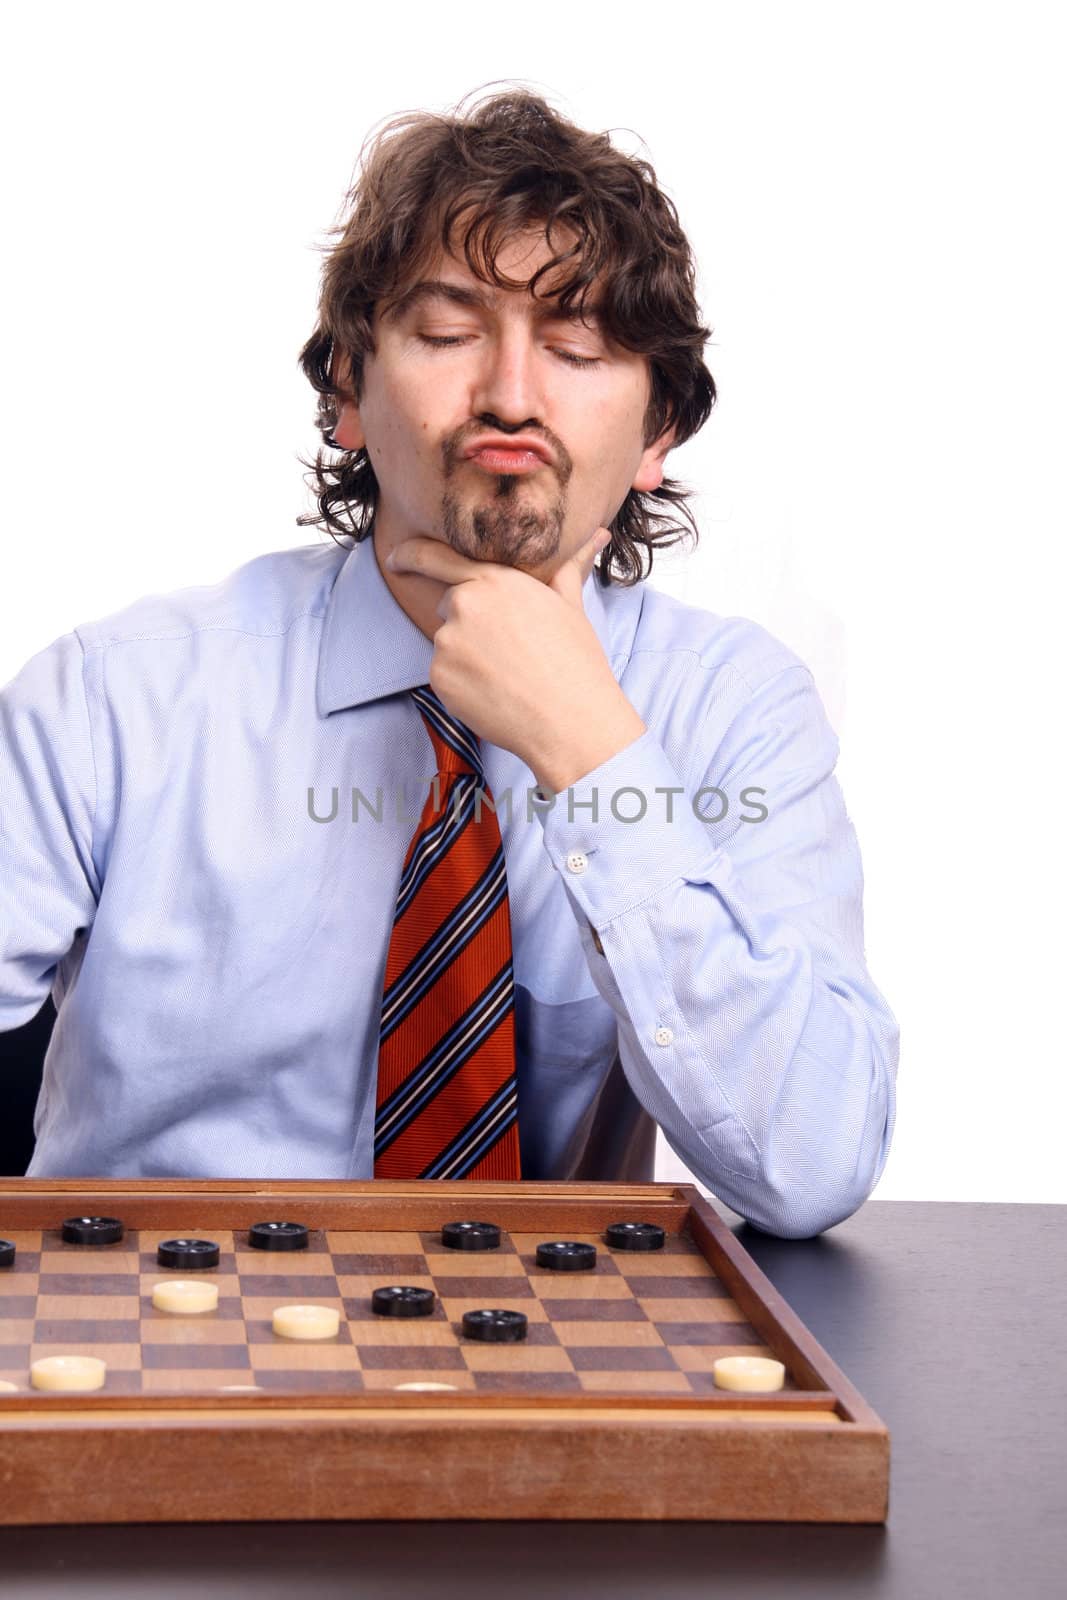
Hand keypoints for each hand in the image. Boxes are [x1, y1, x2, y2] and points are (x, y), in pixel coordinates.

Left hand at [386, 528, 646, 789]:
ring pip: (448, 646)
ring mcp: (448, 642)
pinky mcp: (440, 678)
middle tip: (508, 651)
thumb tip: (597, 535)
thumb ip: (568, 569)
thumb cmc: (576, 663)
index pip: (436, 558)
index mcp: (495, 581)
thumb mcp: (572, 607)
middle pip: (449, 608)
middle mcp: (465, 605)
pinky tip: (495, 695)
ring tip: (508, 676)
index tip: (395, 559)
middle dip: (469, 625)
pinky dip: (463, 687)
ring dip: (468, 658)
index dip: (410, 556)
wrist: (570, 719)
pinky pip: (445, 677)